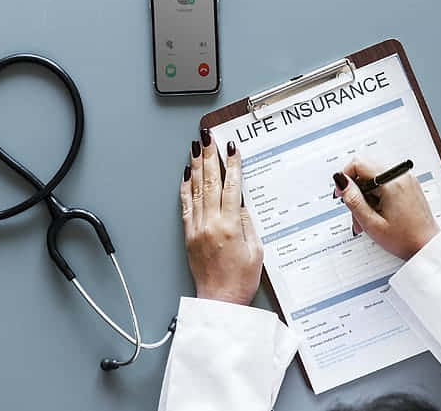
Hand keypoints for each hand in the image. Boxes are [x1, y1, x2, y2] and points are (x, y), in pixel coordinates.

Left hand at [179, 129, 262, 305]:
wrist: (219, 302)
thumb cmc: (241, 281)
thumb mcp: (256, 250)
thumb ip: (247, 223)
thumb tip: (239, 201)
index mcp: (230, 227)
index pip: (231, 187)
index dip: (232, 165)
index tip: (232, 148)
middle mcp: (210, 224)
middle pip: (210, 182)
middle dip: (209, 157)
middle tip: (208, 138)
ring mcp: (197, 228)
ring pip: (195, 190)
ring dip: (196, 166)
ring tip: (196, 147)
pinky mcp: (188, 235)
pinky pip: (185, 206)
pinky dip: (185, 188)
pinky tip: (185, 174)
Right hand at [333, 158, 438, 259]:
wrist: (427, 246)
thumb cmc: (405, 239)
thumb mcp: (372, 223)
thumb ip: (354, 200)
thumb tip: (340, 180)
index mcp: (392, 183)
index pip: (358, 164)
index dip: (345, 178)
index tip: (342, 194)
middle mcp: (400, 176)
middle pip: (365, 171)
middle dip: (356, 192)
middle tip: (355, 213)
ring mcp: (406, 179)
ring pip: (374, 179)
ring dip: (365, 197)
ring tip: (367, 219)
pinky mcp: (408, 185)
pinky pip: (385, 183)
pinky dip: (377, 196)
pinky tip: (377, 213)